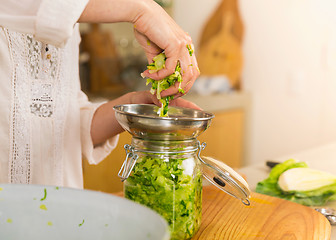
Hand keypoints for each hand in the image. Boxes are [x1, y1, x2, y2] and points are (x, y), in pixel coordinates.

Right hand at [80, 0, 198, 97]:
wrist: (140, 13)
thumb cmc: (147, 28)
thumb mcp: (154, 51)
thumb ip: (158, 65)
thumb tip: (157, 79)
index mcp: (185, 47)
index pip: (192, 71)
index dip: (183, 84)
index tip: (171, 91)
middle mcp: (187, 46)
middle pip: (192, 76)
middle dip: (180, 89)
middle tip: (167, 95)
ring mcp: (184, 45)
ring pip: (185, 75)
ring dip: (172, 86)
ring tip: (160, 90)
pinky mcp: (175, 45)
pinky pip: (170, 68)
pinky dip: (159, 75)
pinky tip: (150, 75)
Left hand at [90, 91, 199, 144]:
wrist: (101, 123)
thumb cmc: (115, 109)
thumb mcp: (132, 99)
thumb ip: (147, 97)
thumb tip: (162, 102)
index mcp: (153, 100)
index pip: (175, 100)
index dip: (188, 105)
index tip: (200, 110)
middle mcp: (155, 110)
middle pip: (177, 111)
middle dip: (190, 115)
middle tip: (201, 120)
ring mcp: (153, 121)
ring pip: (172, 121)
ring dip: (184, 123)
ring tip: (195, 127)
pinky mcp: (149, 130)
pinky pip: (164, 130)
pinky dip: (173, 131)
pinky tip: (178, 135)